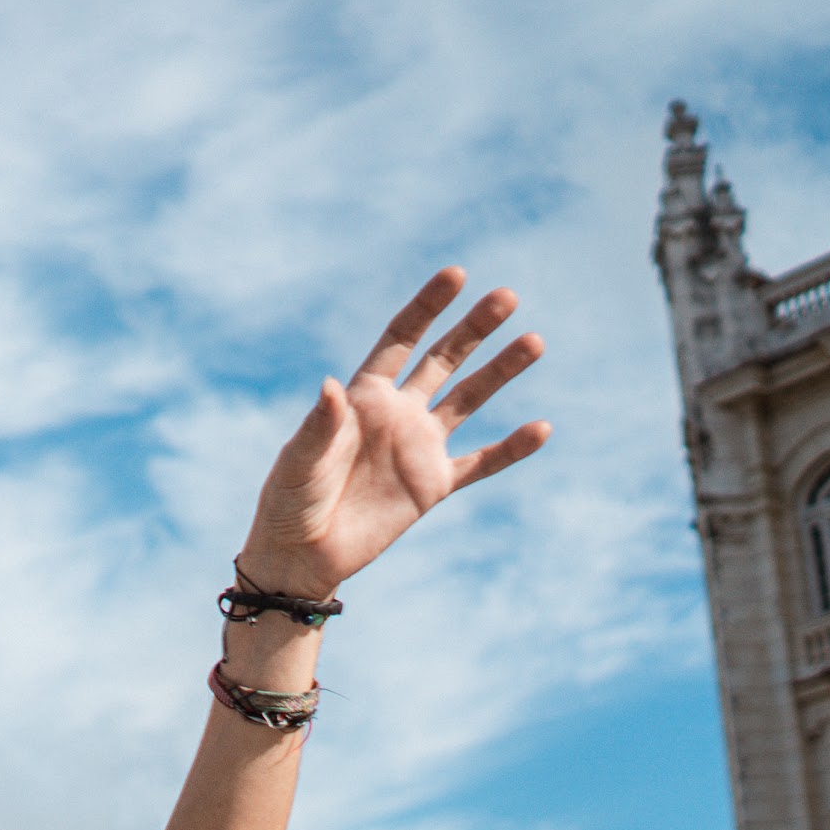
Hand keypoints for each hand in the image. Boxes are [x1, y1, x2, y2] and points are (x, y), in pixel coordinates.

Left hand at [239, 268, 549, 597]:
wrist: (301, 554)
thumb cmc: (288, 501)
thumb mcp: (300, 460)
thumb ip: (320, 424)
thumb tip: (331, 385)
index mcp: (362, 398)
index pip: (400, 340)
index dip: (427, 307)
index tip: (456, 275)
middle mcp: (396, 414)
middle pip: (443, 360)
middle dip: (473, 328)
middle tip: (507, 296)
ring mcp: (417, 448)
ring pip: (468, 400)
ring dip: (500, 372)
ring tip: (534, 342)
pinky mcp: (432, 486)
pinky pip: (480, 463)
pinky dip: (511, 449)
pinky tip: (541, 428)